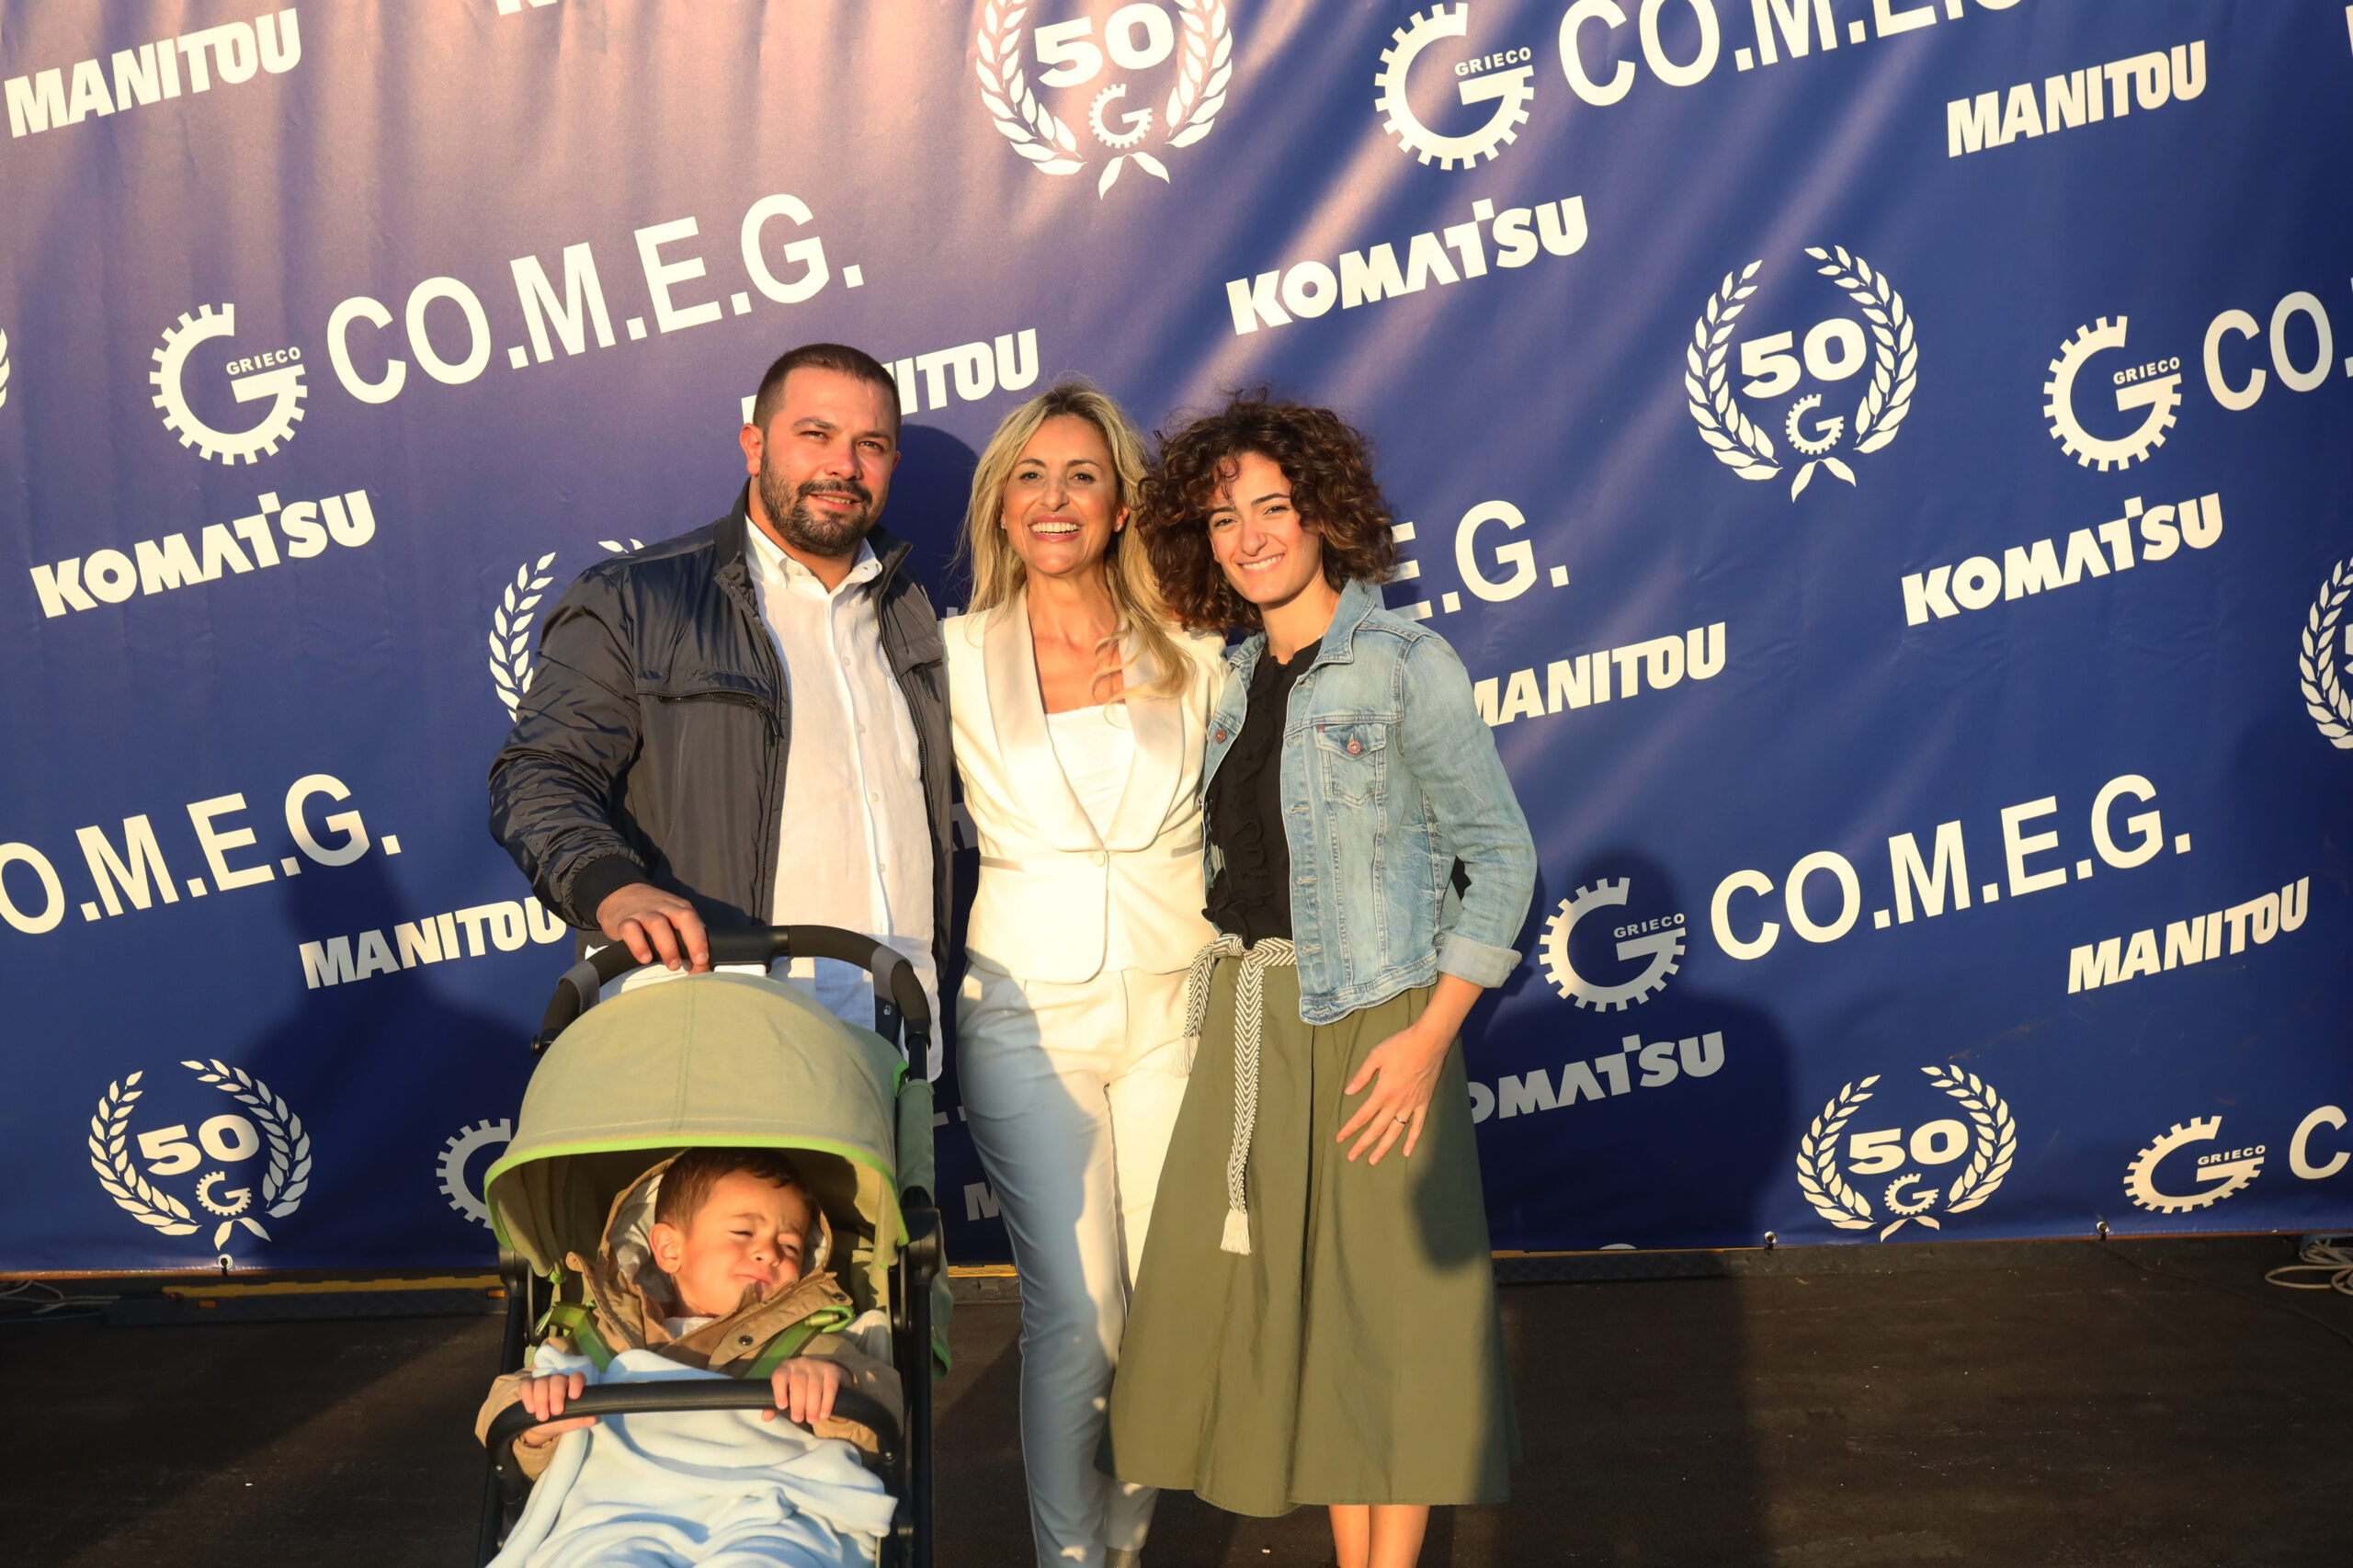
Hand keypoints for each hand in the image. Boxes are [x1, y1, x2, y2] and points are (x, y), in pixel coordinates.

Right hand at [516, 1371, 597, 1446]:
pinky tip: (530, 1409)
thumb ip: (583, 1418)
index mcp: (572, 1385)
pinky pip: (525, 1385)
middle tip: (556, 1412)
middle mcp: (558, 1380)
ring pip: (541, 1382)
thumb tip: (593, 1418)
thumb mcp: (574, 1421)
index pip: (577, 1377)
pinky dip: (527, 1396)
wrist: (544, 1426)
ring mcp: (542, 1382)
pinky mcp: (528, 1386)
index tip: (574, 1396)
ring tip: (542, 1417)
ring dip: (541, 1400)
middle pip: (557, 1379)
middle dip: (556, 1395)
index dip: (576, 1383)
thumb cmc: (563, 1419)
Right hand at [596, 882, 709, 972]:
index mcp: (679, 908)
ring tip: (673, 966)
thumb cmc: (651, 914)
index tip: (703, 962)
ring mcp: (643, 913)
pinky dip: (639, 945)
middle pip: (684, 918)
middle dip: (693, 941)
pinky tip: (645, 959)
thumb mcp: (671, 919)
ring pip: (658, 924)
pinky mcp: (623, 921)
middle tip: (695, 962)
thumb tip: (700, 967)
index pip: (695, 922)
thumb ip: (685, 938)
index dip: (702, 941)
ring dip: (668, 947)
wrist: (619, 895)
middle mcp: (664, 908)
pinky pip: (631, 930)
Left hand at [764, 1357, 843, 1426]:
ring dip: (813, 1406)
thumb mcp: (785, 1393)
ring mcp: (817, 1365)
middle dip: (798, 1404)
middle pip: (798, 1383)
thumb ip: (774, 1405)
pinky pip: (830, 1387)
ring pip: (814, 1386)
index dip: (779, 1391)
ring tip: (812, 1420)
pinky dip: (827, 1402)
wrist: (823, 1373)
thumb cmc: (799, 1387)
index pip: (779, 1377)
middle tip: (798, 1419)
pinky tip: (824, 1414)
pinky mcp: (832, 1370)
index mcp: (785, 1369)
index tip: (782, 1406)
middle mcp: (800, 1364)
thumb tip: (766, 1417)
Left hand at [1336, 1022, 1452, 1164]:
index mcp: (1382, 1092)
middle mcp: (1396, 1103)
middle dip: (1362, 1144)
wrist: (1429, 1042)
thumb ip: (1362, 1076)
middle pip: (1376, 1129)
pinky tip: (1406, 1152)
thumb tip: (1348, 1092)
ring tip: (1373, 1161)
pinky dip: (1412, 1140)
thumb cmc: (1401, 1046)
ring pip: (1395, 1132)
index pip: (1362, 1115)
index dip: (1350, 1128)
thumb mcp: (1376, 1056)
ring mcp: (1411, 1105)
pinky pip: (1418, 1126)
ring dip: (1383, 1148)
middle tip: (1351, 1157)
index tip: (1340, 1138)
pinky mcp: (1424, 1103)